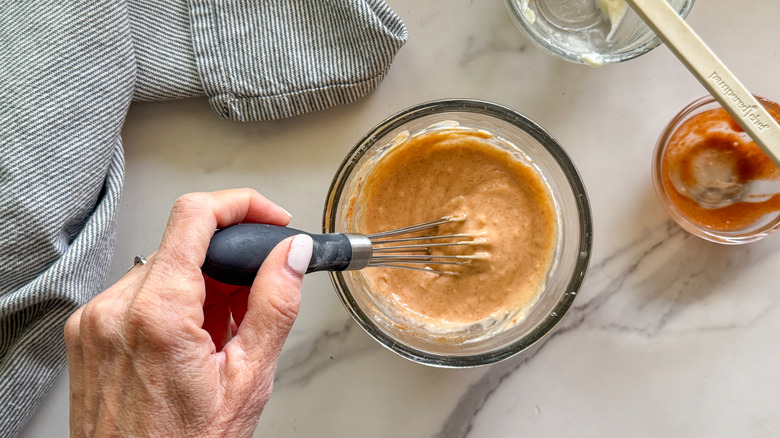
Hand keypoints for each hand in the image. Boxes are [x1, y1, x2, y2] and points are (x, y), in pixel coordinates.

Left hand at [65, 189, 312, 436]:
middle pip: (182, 245)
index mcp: (158, 314)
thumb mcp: (248, 379)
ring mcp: (95, 321)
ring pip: (161, 269)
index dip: (241, 204)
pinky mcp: (87, 333)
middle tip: (251, 301)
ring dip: (199, 287)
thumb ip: (275, 304)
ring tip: (217, 337)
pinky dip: (170, 305)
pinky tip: (188, 344)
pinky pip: (136, 293)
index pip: (195, 215)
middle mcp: (115, 310)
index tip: (267, 217)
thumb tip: (293, 254)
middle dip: (226, 263)